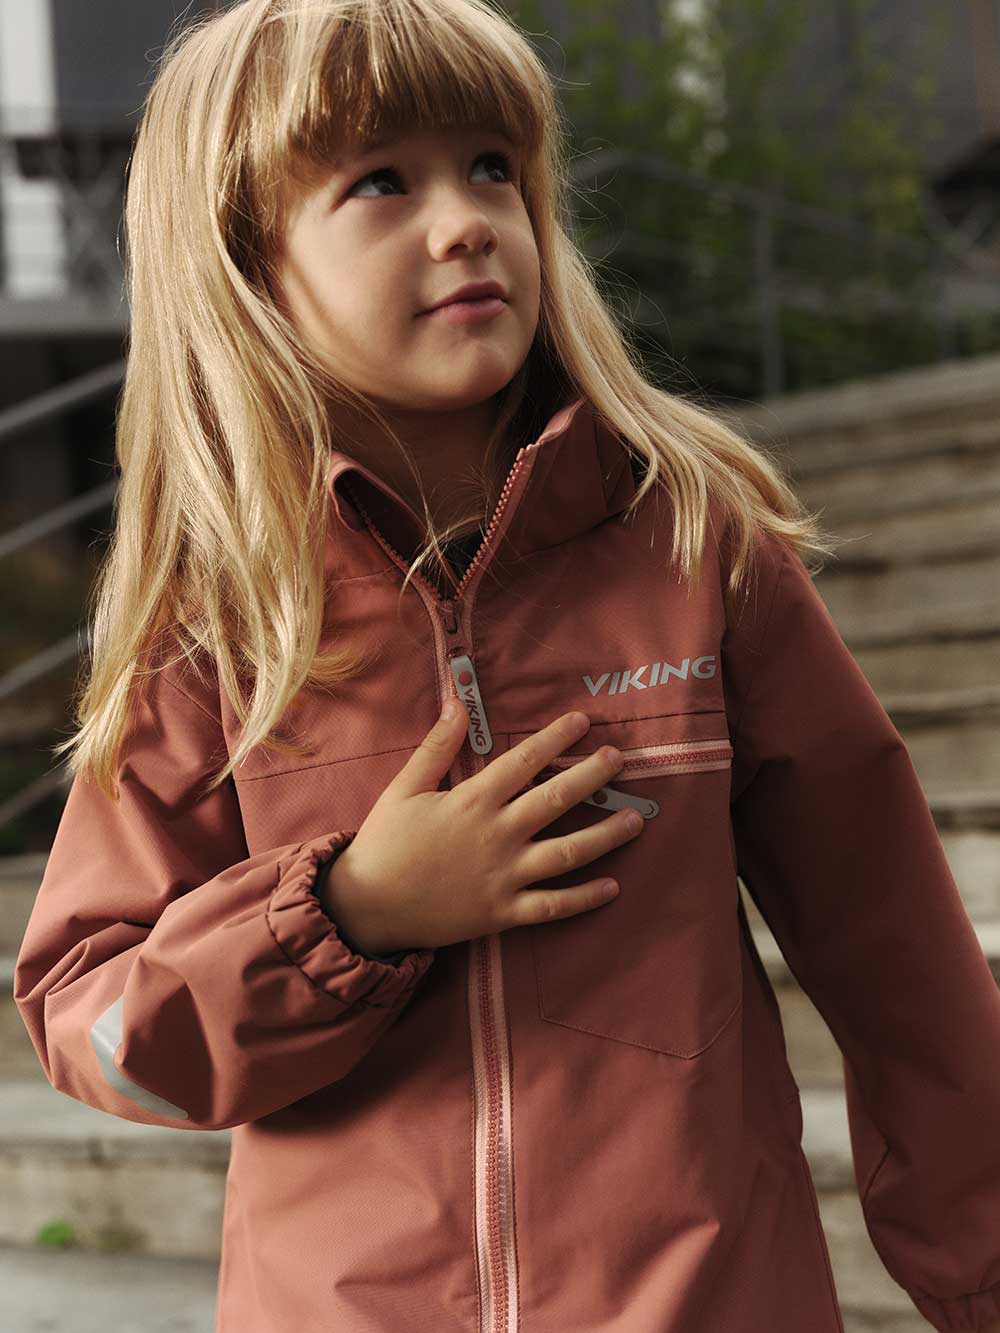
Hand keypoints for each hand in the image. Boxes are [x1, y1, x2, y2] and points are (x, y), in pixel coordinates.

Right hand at [320, 701, 644, 954]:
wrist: (367, 907)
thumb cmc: (385, 843)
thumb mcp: (405, 788)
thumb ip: (436, 747)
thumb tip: (457, 703)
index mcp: (472, 801)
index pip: (524, 761)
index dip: (556, 738)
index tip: (583, 721)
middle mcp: (496, 835)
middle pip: (557, 800)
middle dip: (594, 776)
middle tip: (620, 759)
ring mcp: (503, 876)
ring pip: (567, 853)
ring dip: (605, 835)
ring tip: (635, 820)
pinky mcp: (504, 912)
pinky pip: (553, 907)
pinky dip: (585, 898)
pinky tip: (613, 886)